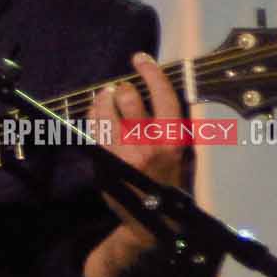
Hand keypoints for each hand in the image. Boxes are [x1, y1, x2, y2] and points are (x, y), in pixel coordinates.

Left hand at [88, 52, 192, 242]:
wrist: (152, 217)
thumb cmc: (170, 180)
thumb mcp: (183, 153)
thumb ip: (171, 124)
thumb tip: (156, 91)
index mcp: (174, 138)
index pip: (164, 94)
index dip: (151, 71)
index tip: (141, 59)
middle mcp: (148, 142)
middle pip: (129, 98)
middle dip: (122, 88)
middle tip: (120, 89)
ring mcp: (123, 151)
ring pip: (105, 110)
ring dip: (103, 98)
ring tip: (105, 97)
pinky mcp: (104, 158)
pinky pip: (93, 127)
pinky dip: (93, 115)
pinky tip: (97, 114)